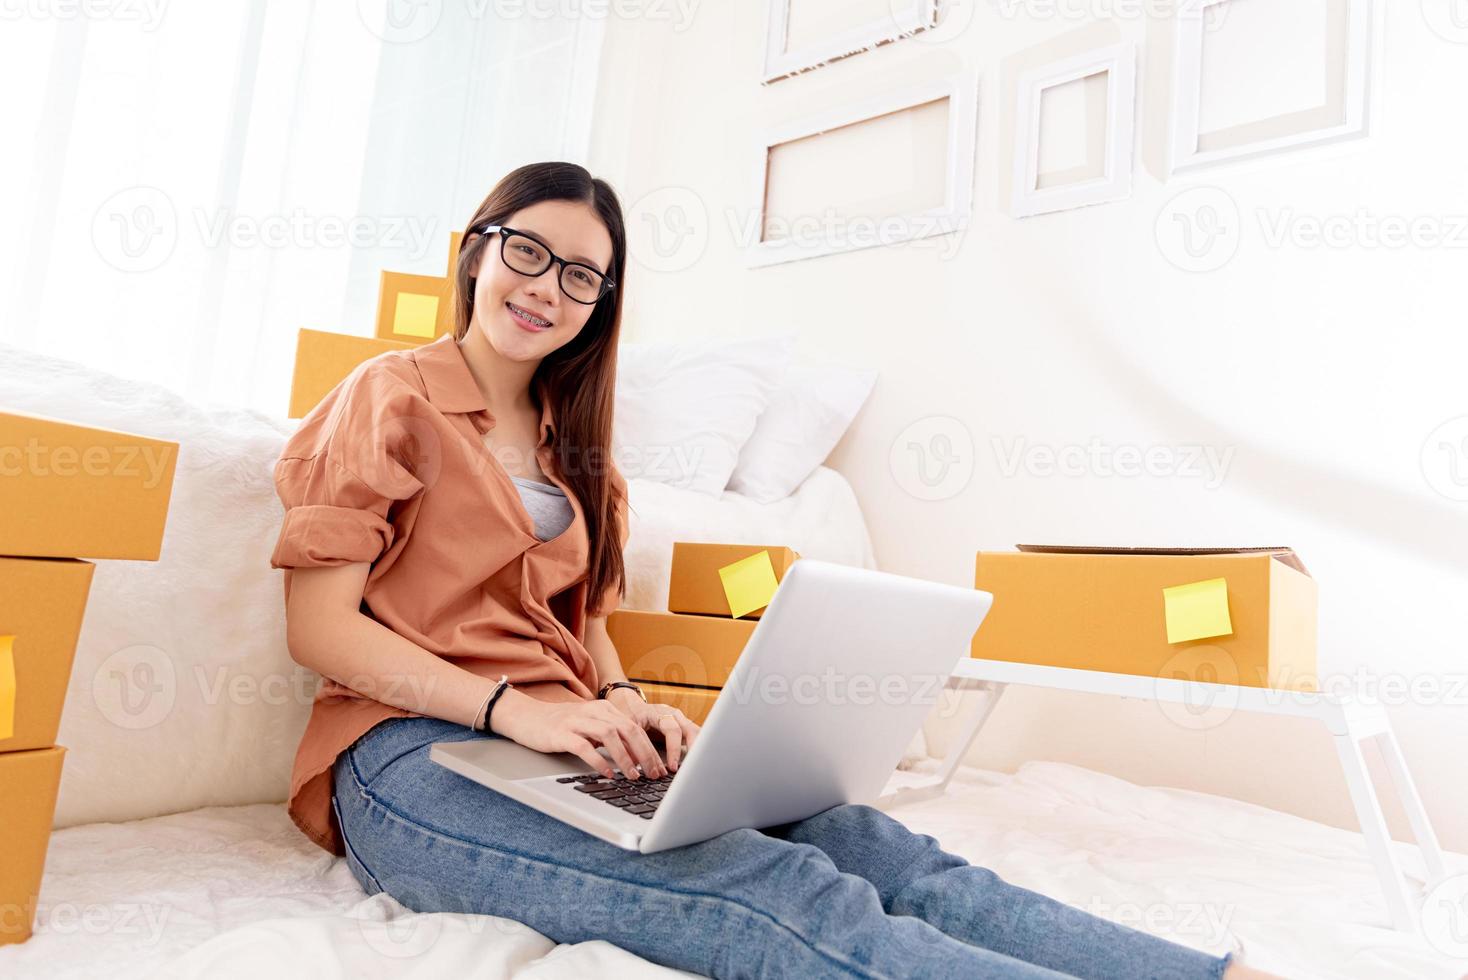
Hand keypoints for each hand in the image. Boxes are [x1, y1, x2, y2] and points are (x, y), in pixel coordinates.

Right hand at [491, 690, 667, 780]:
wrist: (525, 717)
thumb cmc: (560, 726)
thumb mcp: (589, 727)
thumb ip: (610, 737)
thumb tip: (636, 759)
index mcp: (604, 709)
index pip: (635, 728)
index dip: (650, 748)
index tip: (660, 768)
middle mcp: (594, 711)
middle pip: (628, 730)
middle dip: (645, 754)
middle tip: (653, 774)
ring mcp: (577, 721)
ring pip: (610, 736)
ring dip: (626, 757)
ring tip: (634, 775)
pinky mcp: (561, 733)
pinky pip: (585, 747)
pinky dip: (599, 761)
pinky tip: (607, 774)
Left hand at [605, 687, 699, 771]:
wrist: (633, 707)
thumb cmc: (631, 717)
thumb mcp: (628, 728)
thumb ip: (631, 744)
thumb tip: (634, 764)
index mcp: (659, 712)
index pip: (672, 730)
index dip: (674, 749)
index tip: (672, 766)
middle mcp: (673, 714)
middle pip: (690, 730)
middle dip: (692, 750)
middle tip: (689, 769)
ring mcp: (681, 720)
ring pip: (697, 732)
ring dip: (698, 749)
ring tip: (696, 767)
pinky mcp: (684, 727)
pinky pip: (695, 736)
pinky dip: (697, 748)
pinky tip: (696, 762)